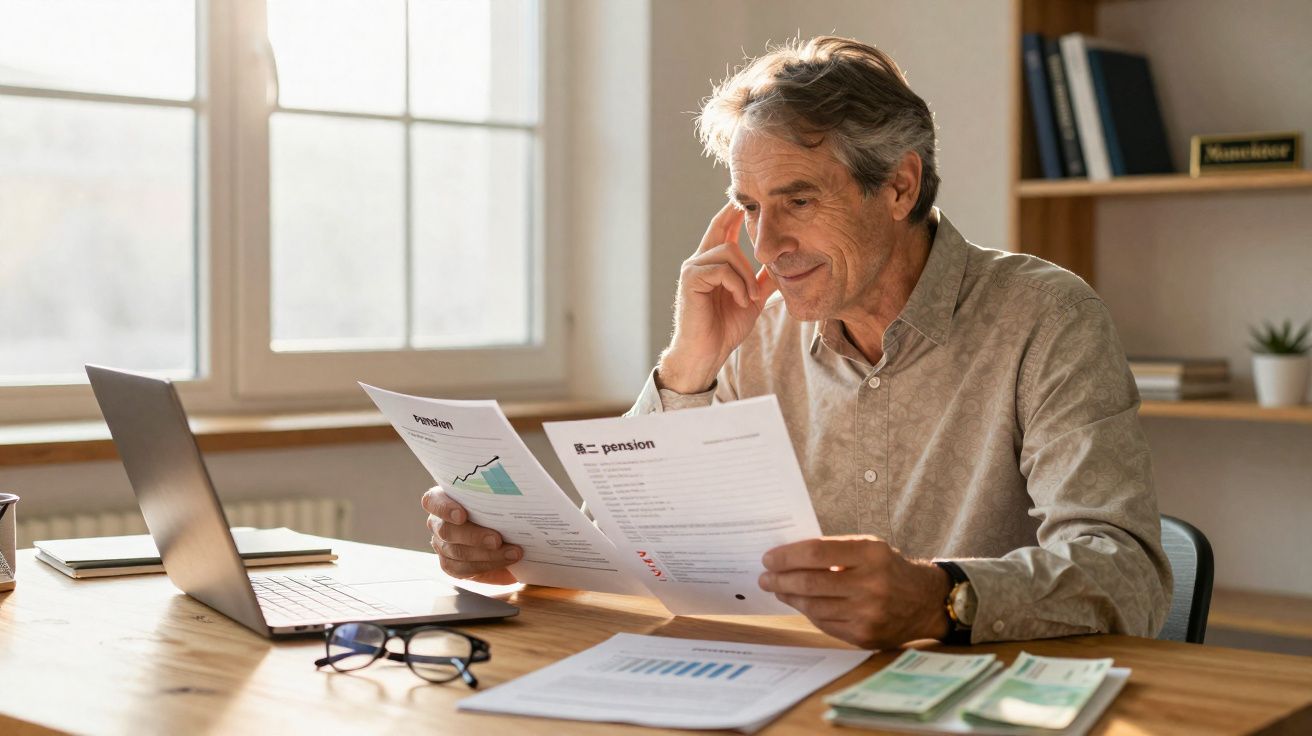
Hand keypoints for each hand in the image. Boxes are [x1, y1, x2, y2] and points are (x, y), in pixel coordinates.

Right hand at [421, 486, 522, 584]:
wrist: (506, 534)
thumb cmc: (498, 508)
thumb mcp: (498, 498)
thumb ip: (498, 496)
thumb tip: (519, 495)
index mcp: (443, 499)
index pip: (433, 501)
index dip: (445, 508)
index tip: (462, 515)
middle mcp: (438, 522)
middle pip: (447, 531)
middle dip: (474, 536)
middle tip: (497, 539)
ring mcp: (441, 545)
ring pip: (457, 552)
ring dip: (486, 554)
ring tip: (512, 552)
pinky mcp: (450, 565)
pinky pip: (463, 569)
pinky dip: (486, 566)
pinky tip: (505, 562)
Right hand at [658, 202, 777, 393]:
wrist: (707, 353)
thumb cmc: (724, 328)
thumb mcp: (752, 298)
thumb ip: (762, 278)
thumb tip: (782, 260)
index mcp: (712, 262)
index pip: (721, 225)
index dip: (732, 210)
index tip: (747, 198)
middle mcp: (699, 260)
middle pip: (724, 230)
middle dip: (746, 242)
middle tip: (762, 270)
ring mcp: (692, 268)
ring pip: (728, 252)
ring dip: (746, 277)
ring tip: (750, 298)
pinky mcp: (690, 279)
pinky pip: (722, 269)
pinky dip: (738, 286)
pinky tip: (742, 301)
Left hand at [759, 536, 950, 648]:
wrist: (926, 601)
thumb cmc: (889, 568)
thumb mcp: (868, 548)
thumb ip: (833, 551)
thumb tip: (788, 557)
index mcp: (871, 554)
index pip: (816, 553)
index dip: (787, 556)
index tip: (769, 558)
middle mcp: (871, 584)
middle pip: (810, 582)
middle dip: (780, 579)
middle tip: (765, 577)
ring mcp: (868, 614)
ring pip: (813, 606)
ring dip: (789, 597)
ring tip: (778, 588)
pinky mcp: (865, 635)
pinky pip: (824, 624)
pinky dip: (808, 612)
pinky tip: (800, 603)